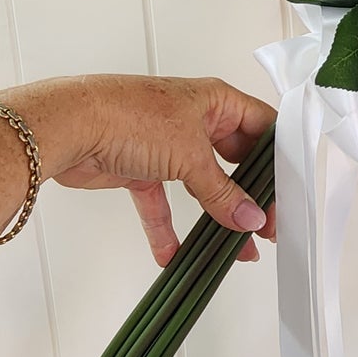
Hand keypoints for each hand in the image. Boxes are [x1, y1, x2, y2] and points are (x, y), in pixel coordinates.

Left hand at [11, 75, 276, 264]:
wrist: (68, 126)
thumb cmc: (127, 115)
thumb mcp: (190, 156)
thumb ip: (222, 193)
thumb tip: (250, 217)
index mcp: (215, 101)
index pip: (263, 128)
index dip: (278, 161)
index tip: (289, 194)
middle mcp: (194, 119)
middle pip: (234, 160)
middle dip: (250, 195)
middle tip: (268, 226)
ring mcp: (167, 144)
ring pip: (201, 186)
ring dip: (216, 216)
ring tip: (237, 247)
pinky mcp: (140, 168)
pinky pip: (161, 204)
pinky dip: (168, 230)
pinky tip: (175, 255)